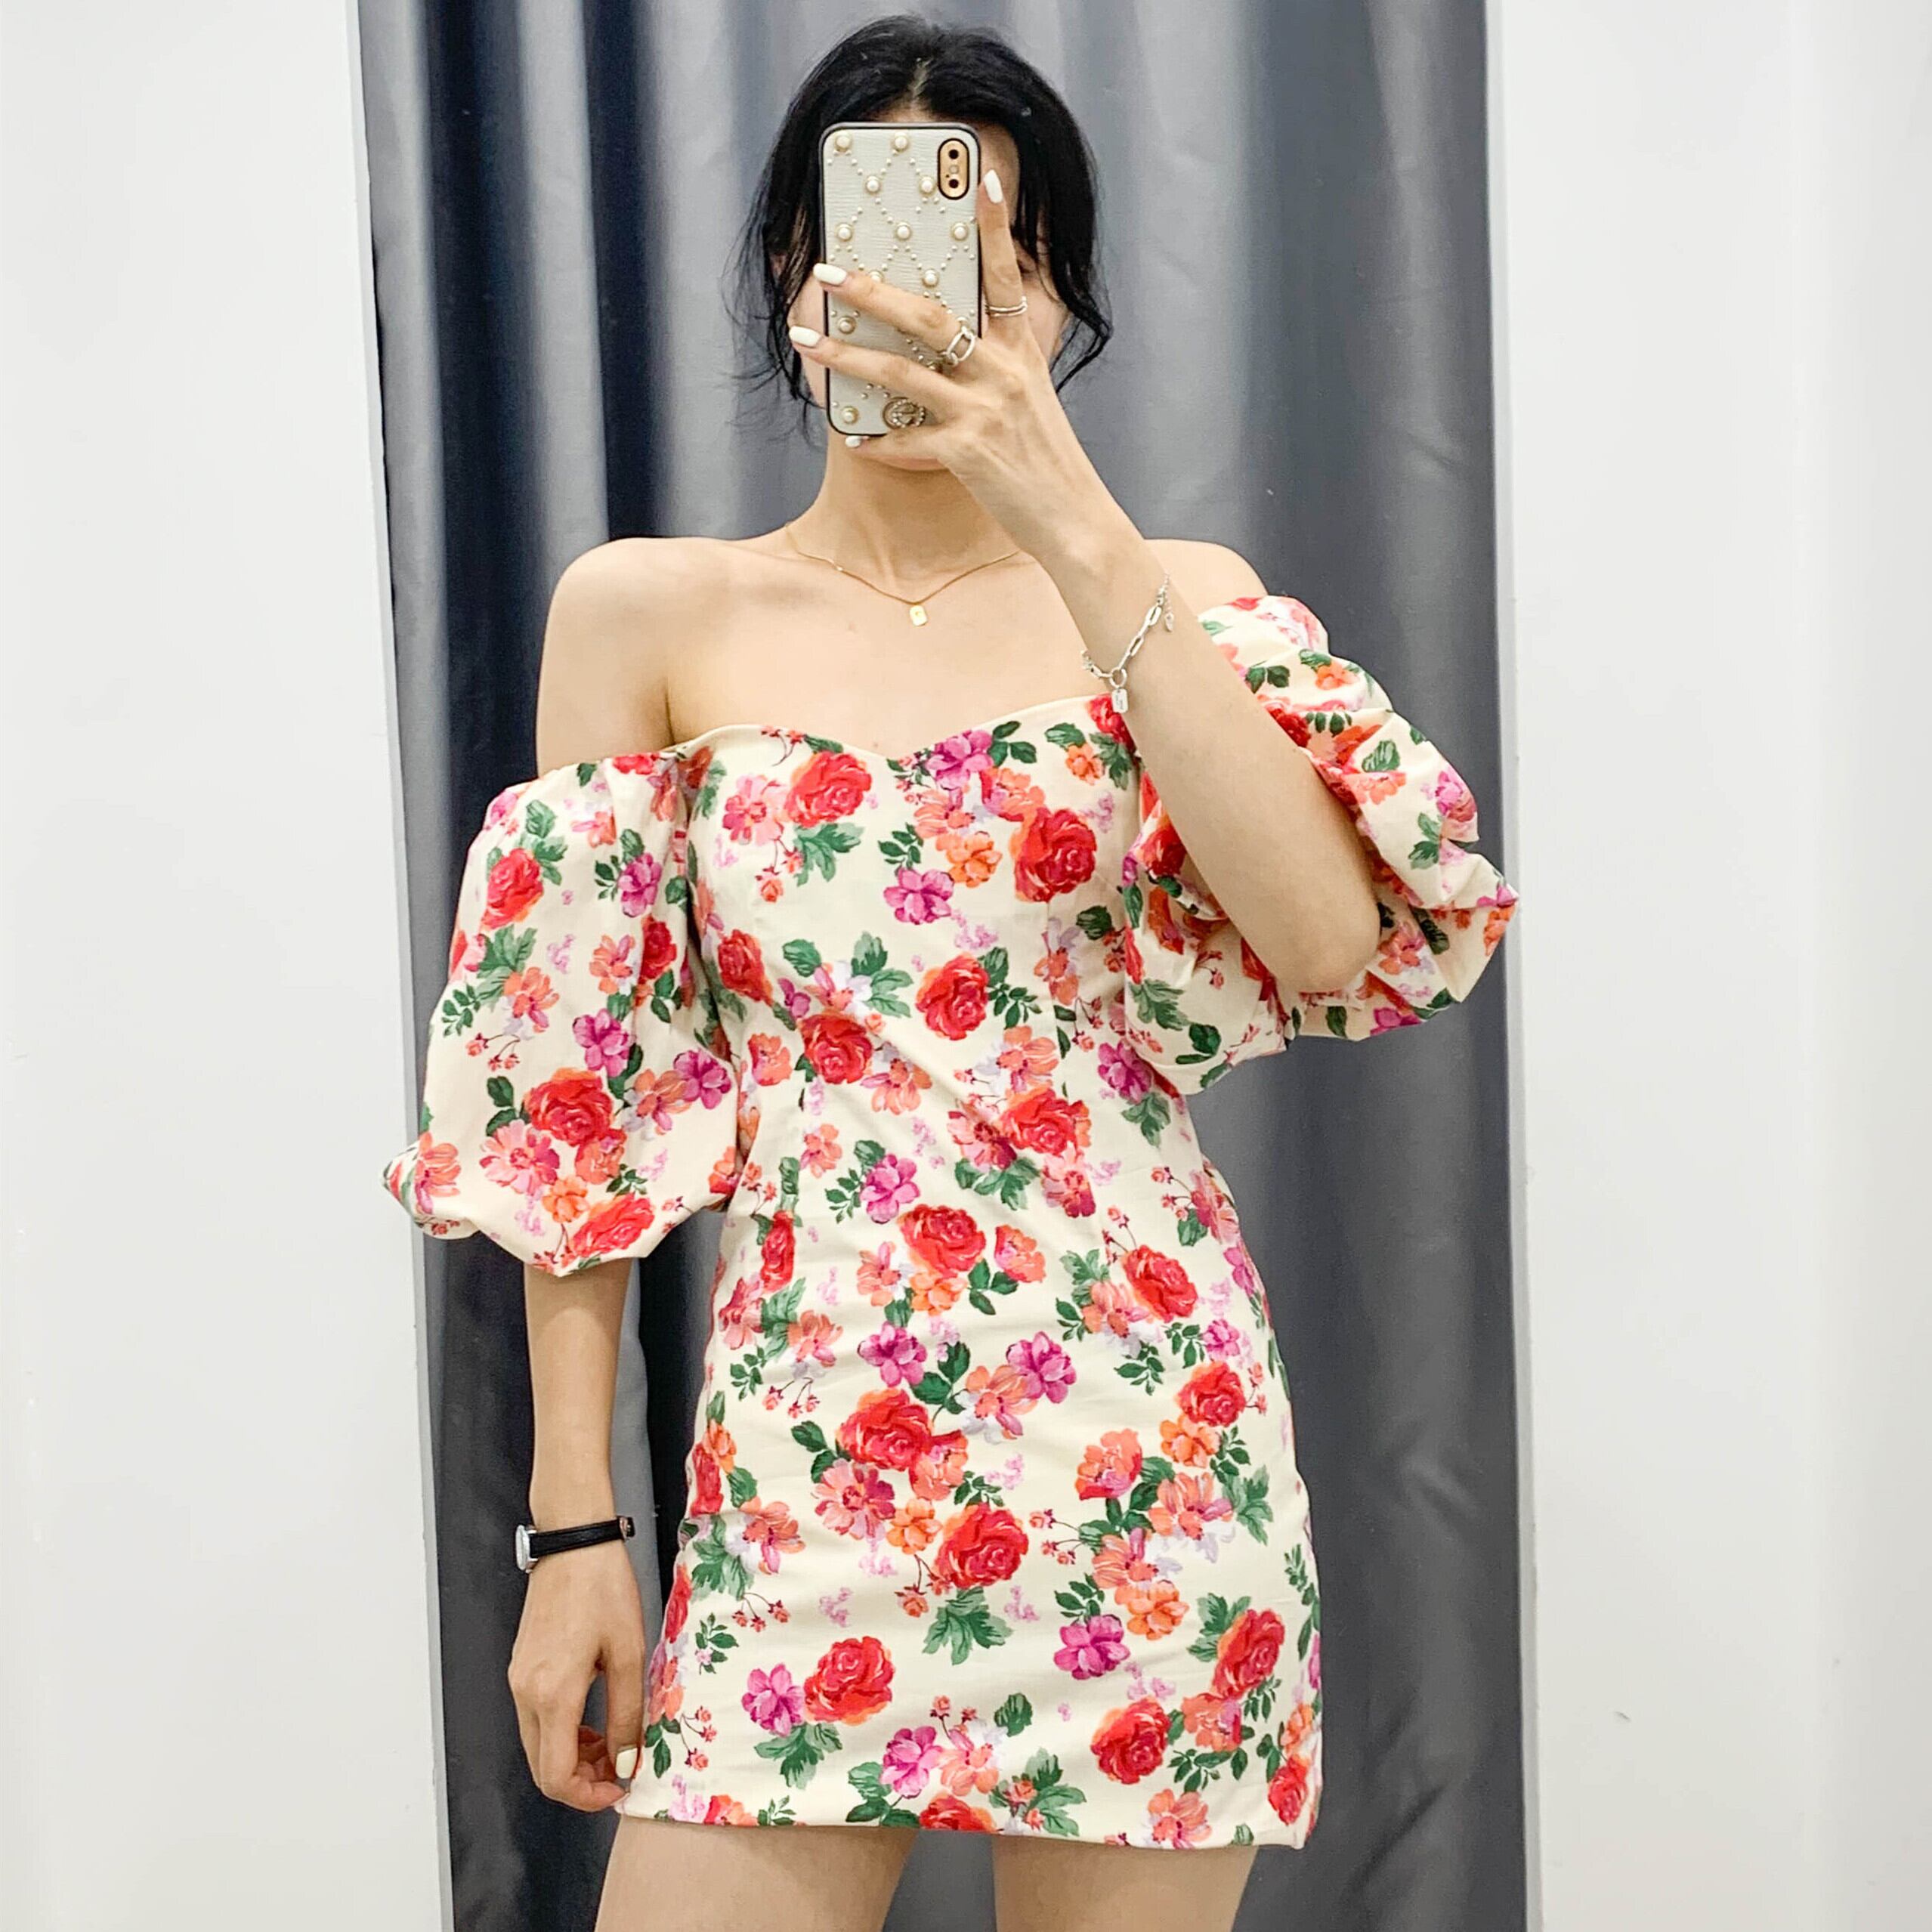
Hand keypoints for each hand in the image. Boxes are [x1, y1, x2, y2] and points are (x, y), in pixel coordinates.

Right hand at [506, 1539, 646, 1810]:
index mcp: (552, 1693)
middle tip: (620, 1768)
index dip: (588, 1796)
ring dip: (573, 1756)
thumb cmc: (604, 1589)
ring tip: (613, 1741)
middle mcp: (525, 1692)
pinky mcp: (521, 1667)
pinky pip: (536, 1718)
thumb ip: (627, 1715)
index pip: (556, 1776)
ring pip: (538, 1744)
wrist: (574, 1543)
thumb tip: (625, 1762)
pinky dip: (563, 1730)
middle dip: (581, 1781)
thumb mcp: (629, 1654)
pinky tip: (594, 1716)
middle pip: (542, 1767)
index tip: (620, 1786)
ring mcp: (519, 1679)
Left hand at [788, 167, 1128, 565]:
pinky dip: (875, 437)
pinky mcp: (967, 453)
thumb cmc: (1048, 462)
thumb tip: (948, 349)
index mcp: (1022, 353)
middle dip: (872, 289)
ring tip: (807, 336)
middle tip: (829, 269)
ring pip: (902, 372)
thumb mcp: (1033, 401)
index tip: (980, 178)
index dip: (993, 227)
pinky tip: (850, 433)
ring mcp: (984, 411)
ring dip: (847, 354)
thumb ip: (997, 369)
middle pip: (928, 316)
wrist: (1075, 519)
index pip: (1004, 278)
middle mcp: (1003, 373)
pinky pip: (905, 440)